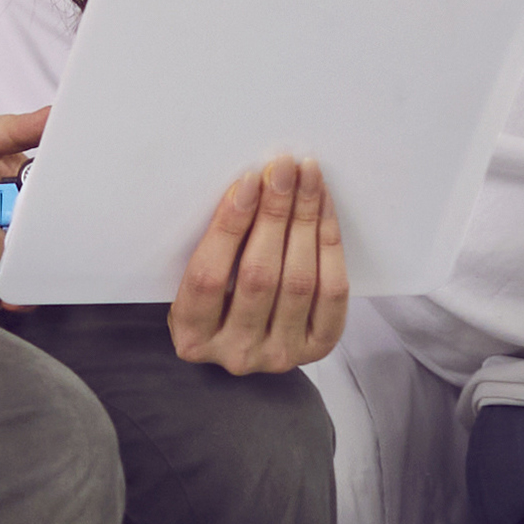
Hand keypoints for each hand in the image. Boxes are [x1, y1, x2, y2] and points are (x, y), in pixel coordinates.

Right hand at [166, 155, 348, 373]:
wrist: (245, 343)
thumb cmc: (215, 303)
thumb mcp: (195, 282)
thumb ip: (214, 250)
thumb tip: (250, 188)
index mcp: (192, 338)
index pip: (208, 277)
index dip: (229, 225)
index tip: (248, 181)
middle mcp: (236, 353)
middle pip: (258, 275)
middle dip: (274, 213)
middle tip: (283, 169)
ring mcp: (279, 354)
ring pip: (298, 280)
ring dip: (305, 220)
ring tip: (307, 179)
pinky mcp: (316, 347)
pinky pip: (331, 292)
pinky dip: (329, 244)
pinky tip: (323, 210)